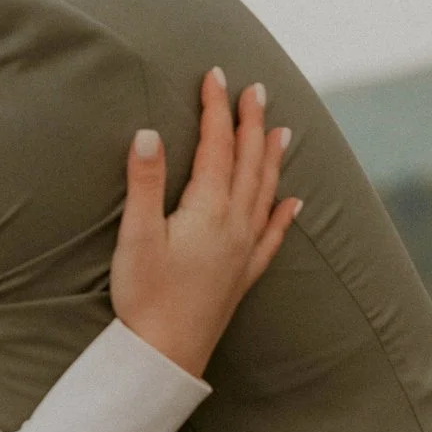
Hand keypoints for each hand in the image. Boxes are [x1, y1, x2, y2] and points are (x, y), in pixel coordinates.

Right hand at [109, 69, 301, 376]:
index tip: (216, 75)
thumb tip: (149, 132)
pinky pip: (273, 236)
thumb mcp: (136, 236)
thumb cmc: (145, 298)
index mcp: (209, 210)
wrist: (165, 356)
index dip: (216, 108)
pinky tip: (295, 203)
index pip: (216, 145)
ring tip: (282, 130)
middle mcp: (236, 226)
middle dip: (251, 123)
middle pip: (249, 162)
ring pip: (266, 193)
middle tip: (256, 90)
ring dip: (273, 158)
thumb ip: (144, 182)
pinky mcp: (243, 276)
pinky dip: (285, 214)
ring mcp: (244, 252)